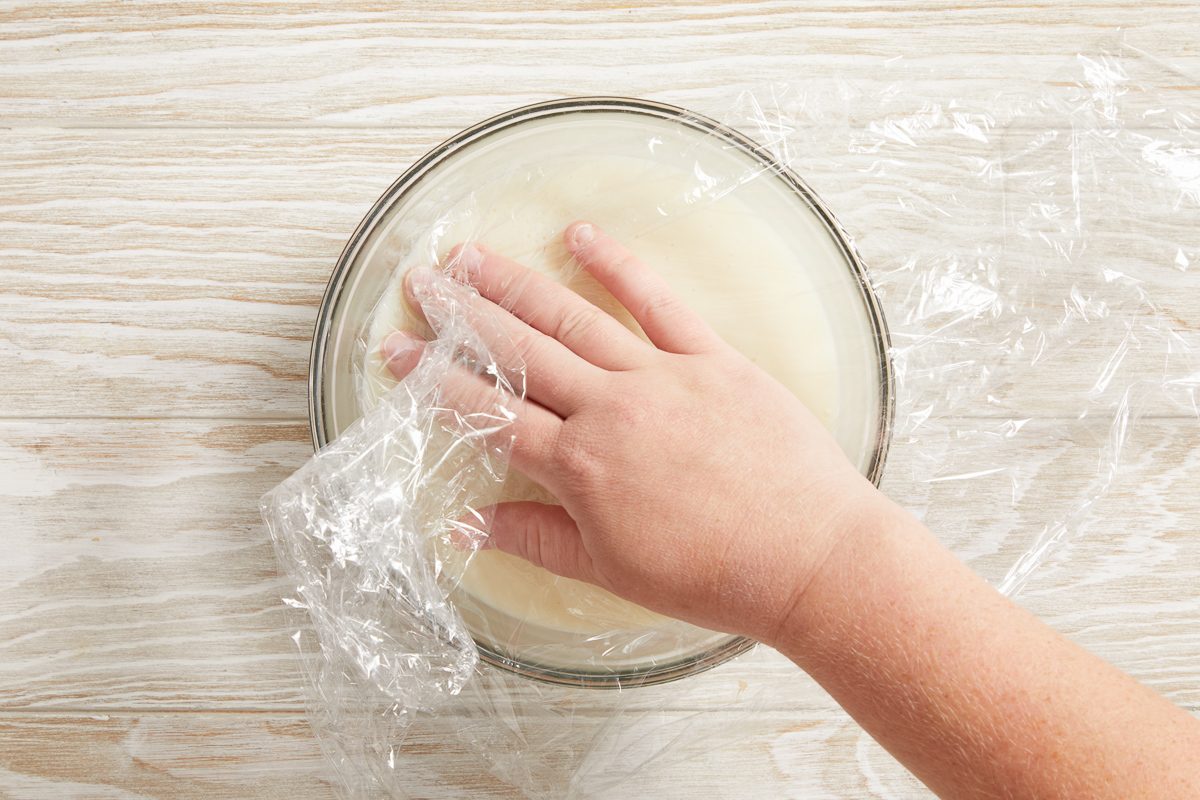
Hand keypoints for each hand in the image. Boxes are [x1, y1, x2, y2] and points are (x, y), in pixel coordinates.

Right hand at [382, 222, 886, 643]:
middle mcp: (610, 410)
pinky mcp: (713, 359)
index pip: (488, 410)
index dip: (434, 377)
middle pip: (520, 351)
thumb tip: (461, 524)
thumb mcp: (609, 570)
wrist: (808, 556)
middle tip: (421, 281)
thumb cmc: (711, 575)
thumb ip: (532, 537)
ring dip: (517, 283)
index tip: (396, 348)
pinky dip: (619, 266)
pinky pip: (659, 302)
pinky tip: (581, 235)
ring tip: (472, 254)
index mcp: (579, 465)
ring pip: (573, 318)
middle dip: (462, 314)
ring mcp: (662, 377)